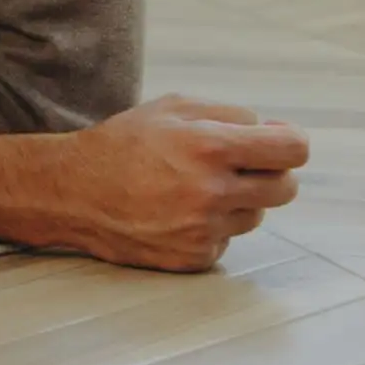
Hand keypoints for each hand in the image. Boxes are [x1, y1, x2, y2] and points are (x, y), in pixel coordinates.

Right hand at [0, 95, 308, 271]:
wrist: (71, 192)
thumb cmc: (123, 143)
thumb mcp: (172, 108)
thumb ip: (230, 114)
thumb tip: (274, 131)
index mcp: (211, 146)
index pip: (292, 149)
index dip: (291, 142)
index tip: (280, 141)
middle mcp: (212, 192)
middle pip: (285, 188)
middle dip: (271, 173)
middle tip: (242, 165)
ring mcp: (204, 229)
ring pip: (256, 215)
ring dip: (237, 200)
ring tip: (193, 186)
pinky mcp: (194, 257)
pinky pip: (226, 239)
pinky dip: (212, 226)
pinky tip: (177, 211)